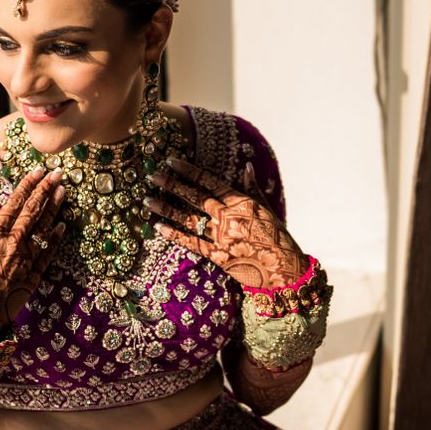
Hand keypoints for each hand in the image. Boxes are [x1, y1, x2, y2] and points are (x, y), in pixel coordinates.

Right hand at [0, 165, 66, 339]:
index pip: (14, 202)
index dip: (28, 184)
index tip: (38, 170)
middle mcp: (12, 242)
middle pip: (33, 210)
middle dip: (47, 189)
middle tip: (58, 173)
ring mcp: (26, 259)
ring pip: (44, 227)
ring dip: (55, 207)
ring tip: (63, 191)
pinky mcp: (33, 275)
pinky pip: (48, 252)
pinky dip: (56, 238)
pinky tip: (63, 225)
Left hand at [144, 155, 306, 288]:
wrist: (283, 268)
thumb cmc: (276, 237)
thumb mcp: (266, 208)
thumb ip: (252, 187)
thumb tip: (246, 166)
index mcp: (240, 201)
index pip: (209, 181)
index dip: (189, 170)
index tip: (172, 161)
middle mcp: (228, 216)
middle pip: (194, 197)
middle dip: (172, 185)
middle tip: (153, 175)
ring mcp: (221, 236)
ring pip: (188, 219)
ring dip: (166, 208)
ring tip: (147, 200)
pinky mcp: (217, 255)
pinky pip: (191, 242)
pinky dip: (173, 234)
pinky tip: (158, 226)